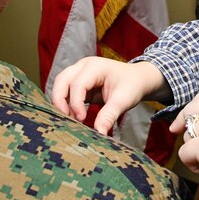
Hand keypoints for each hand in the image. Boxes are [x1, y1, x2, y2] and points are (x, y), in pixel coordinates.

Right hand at [50, 57, 168, 134]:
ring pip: (60, 85)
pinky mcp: (79, 83)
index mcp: (95, 67)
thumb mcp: (123, 100)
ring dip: (61, 102)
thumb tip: (99, 133)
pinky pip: (66, 92)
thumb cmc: (132, 85)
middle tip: (65, 119)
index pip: (77, 84)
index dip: (76, 103)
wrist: (138, 79)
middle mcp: (83, 66)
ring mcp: (79, 73)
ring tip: (68, 119)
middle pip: (61, 80)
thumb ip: (109, 115)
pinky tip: (72, 117)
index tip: (82, 119)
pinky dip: (66, 104)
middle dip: (60, 100)